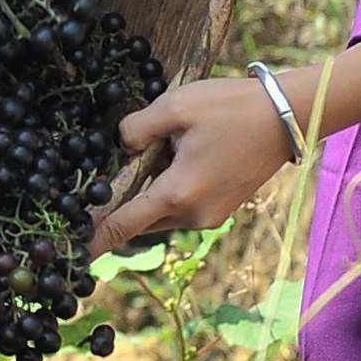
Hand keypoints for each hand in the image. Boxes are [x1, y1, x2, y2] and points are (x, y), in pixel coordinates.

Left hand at [86, 74, 295, 256]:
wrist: (287, 116)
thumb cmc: (231, 108)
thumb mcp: (176, 105)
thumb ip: (137, 128)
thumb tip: (120, 146)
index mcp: (178, 194)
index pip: (123, 225)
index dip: (95, 239)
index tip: (73, 255)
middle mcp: (194, 215)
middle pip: (141, 218)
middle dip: (123, 202)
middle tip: (109, 173)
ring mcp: (212, 216)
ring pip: (162, 213)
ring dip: (150, 192)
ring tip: (159, 152)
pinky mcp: (223, 210)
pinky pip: (182, 207)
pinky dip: (170, 190)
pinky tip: (179, 156)